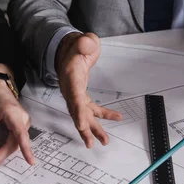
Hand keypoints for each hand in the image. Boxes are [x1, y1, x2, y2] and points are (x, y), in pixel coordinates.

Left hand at [0, 77, 35, 169]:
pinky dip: (4, 148)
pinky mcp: (21, 127)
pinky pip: (14, 141)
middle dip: (1, 156)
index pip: (21, 134)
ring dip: (2, 154)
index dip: (26, 149)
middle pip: (15, 144)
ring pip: (15, 144)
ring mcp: (24, 123)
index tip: (31, 161)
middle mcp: (22, 119)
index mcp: (13, 114)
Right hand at [56, 32, 121, 147]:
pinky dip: (103, 115)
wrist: (68, 51)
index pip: (74, 96)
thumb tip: (87, 44)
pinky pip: (91, 109)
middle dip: (84, 128)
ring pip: (84, 115)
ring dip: (93, 129)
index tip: (81, 125)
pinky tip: (116, 117)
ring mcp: (75, 95)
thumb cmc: (77, 47)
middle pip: (77, 112)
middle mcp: (71, 90)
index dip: (77, 111)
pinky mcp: (81, 97)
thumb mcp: (83, 41)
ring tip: (104, 141)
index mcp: (70, 77)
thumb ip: (85, 43)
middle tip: (92, 142)